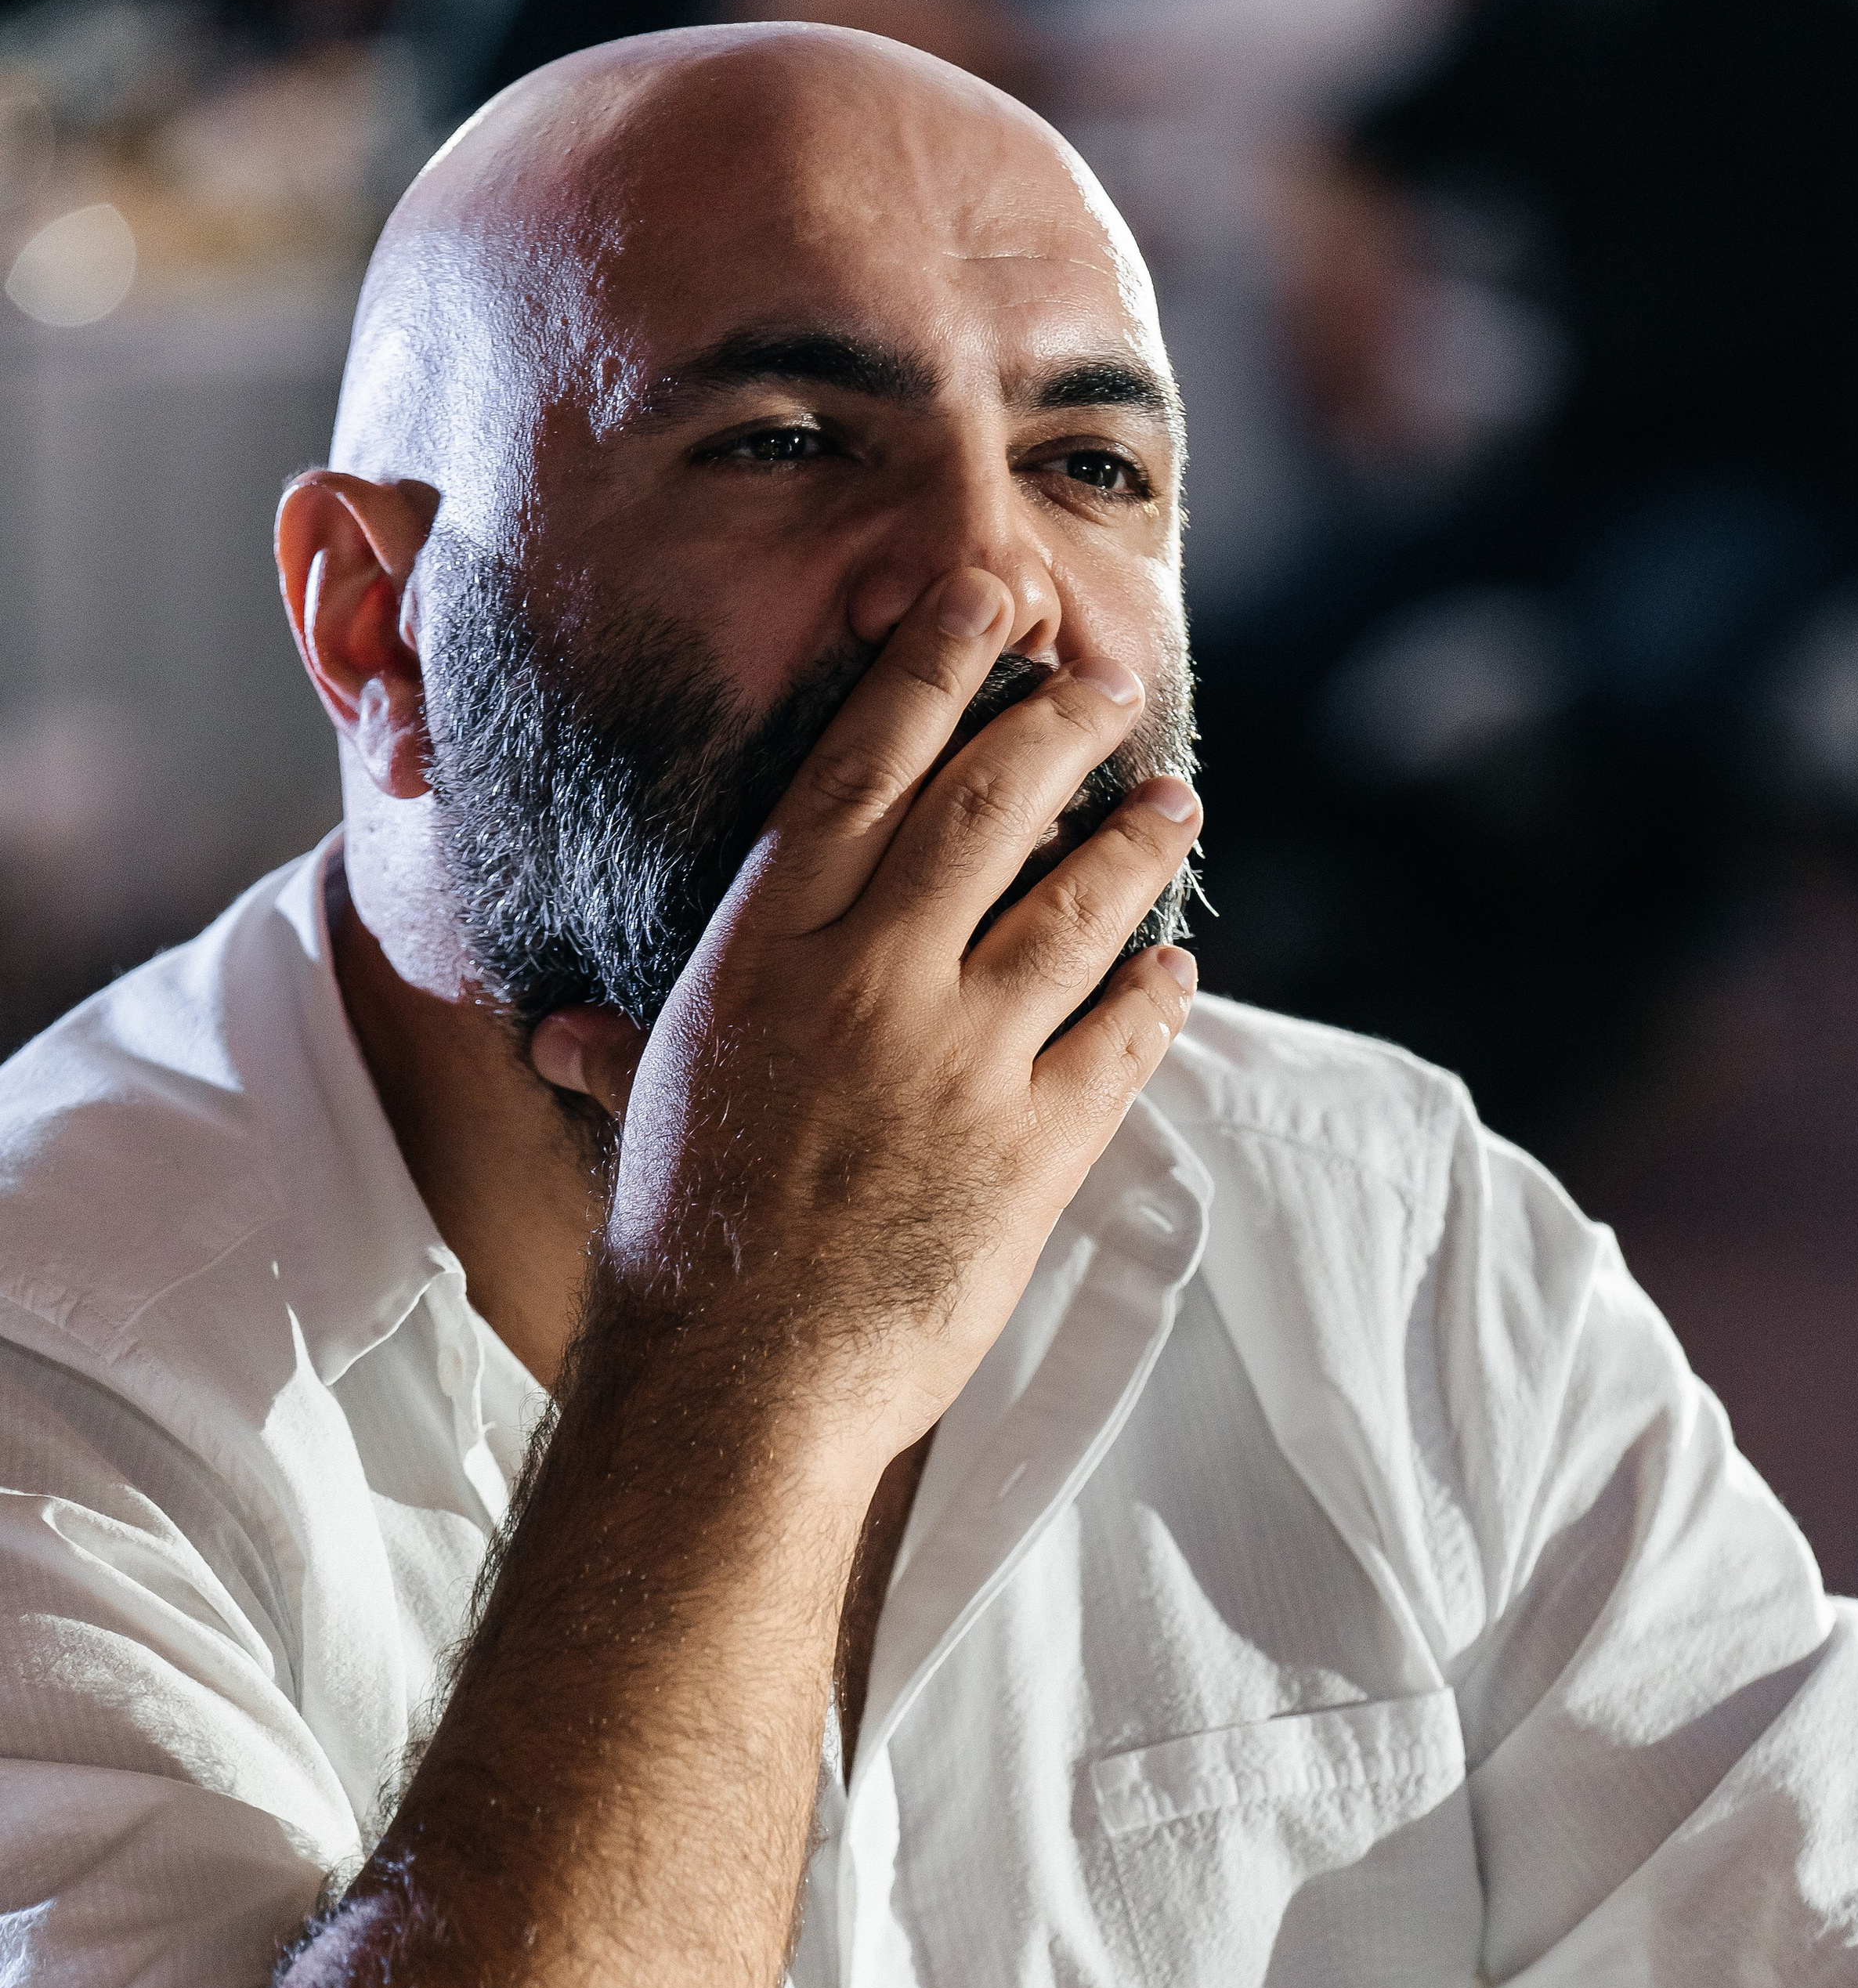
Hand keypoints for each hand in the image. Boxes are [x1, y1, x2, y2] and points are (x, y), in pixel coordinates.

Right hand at [535, 565, 1201, 1482]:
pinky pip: (1118, 1043)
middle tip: (1109, 679)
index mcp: (768, 946)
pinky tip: (1176, 967)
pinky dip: (1155, 995)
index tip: (987, 602)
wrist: (733, 1384)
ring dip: (1132, 846)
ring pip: (1073, 909)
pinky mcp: (1032, 1151)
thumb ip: (623, 1049)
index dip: (935, 669)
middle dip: (1058, 725)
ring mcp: (961, 1061)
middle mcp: (870, 977)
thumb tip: (552, 1032)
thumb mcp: (648, 1113)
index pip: (863, 765)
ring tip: (1173, 806)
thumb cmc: (678, 1249)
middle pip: (987, 806)